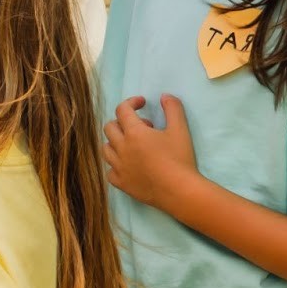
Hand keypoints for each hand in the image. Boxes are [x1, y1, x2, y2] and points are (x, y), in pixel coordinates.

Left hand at [102, 94, 198, 209]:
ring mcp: (118, 167)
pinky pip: (110, 171)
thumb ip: (172, 109)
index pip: (122, 110)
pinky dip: (116, 165)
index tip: (142, 103)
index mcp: (133, 133)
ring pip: (106, 149)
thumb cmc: (180, 158)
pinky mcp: (121, 183)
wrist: (179, 191)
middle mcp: (121, 148)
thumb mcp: (180, 129)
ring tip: (134, 146)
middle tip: (143, 127)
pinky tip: (129, 166)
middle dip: (123, 122)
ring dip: (117, 142)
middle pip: (110, 127)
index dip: (131, 102)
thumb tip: (164, 96)